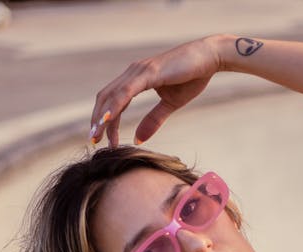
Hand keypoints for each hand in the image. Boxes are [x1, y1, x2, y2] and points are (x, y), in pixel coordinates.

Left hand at [89, 36, 223, 147]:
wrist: (209, 59)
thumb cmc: (191, 77)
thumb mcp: (171, 105)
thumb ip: (154, 120)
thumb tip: (138, 139)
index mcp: (136, 79)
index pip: (113, 100)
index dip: (105, 119)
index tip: (101, 138)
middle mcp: (133, 73)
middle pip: (106, 98)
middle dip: (98, 120)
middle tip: (93, 141)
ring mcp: (139, 71)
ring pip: (112, 96)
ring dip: (103, 117)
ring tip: (97, 135)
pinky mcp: (148, 73)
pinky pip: (126, 92)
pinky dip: (115, 106)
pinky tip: (108, 119)